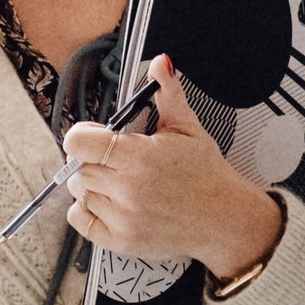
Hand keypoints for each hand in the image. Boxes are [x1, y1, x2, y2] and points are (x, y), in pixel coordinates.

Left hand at [63, 54, 285, 284]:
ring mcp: (123, 219)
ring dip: (93, 185)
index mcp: (140, 157)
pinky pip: (80, 221)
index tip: (95, 137)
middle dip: (93, 160)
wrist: (225, 220)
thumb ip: (167, 94)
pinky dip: (87, 210)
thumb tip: (160, 63)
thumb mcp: (188, 129)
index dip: (83, 136)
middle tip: (117, 162)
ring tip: (120, 183)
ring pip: (79, 192)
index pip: (78, 142)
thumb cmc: (205, 174)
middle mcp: (128, 190)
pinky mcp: (121, 242)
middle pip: (78, 167)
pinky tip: (110, 202)